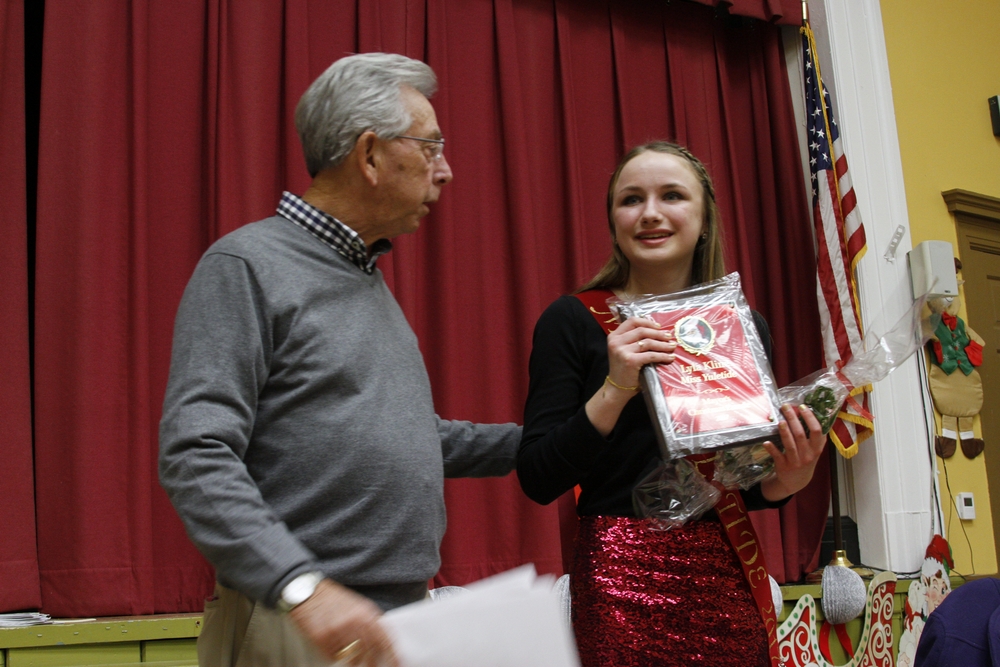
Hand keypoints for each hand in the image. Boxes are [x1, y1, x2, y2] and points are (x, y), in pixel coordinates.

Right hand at [289, 579, 398, 666]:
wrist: (308, 592)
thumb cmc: (334, 599)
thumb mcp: (358, 604)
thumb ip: (371, 619)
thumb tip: (384, 638)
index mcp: (365, 613)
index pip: (384, 639)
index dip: (392, 655)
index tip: (398, 664)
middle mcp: (353, 623)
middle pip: (370, 652)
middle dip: (374, 663)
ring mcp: (337, 632)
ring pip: (352, 658)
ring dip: (356, 661)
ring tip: (355, 659)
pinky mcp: (322, 639)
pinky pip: (334, 656)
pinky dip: (337, 656)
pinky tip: (336, 648)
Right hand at [586, 317, 675, 435]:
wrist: (617, 388)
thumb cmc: (624, 369)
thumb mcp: (623, 350)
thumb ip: (632, 340)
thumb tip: (656, 330)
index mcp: (614, 336)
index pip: (632, 321)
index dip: (647, 322)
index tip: (658, 326)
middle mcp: (616, 342)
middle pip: (642, 330)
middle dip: (658, 333)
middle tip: (669, 336)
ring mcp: (622, 351)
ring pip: (648, 342)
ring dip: (663, 344)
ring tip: (672, 346)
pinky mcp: (630, 361)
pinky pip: (651, 355)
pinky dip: (662, 356)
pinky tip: (669, 357)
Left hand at [760, 404, 826, 501]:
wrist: (797, 481)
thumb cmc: (805, 459)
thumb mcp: (814, 449)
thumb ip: (812, 435)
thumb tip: (805, 412)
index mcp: (816, 448)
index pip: (817, 431)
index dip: (810, 418)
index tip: (803, 407)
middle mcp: (807, 455)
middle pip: (800, 434)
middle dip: (793, 419)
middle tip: (786, 407)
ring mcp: (795, 461)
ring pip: (790, 445)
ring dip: (784, 432)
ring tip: (780, 421)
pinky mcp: (783, 466)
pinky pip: (777, 456)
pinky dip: (772, 449)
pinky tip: (766, 442)